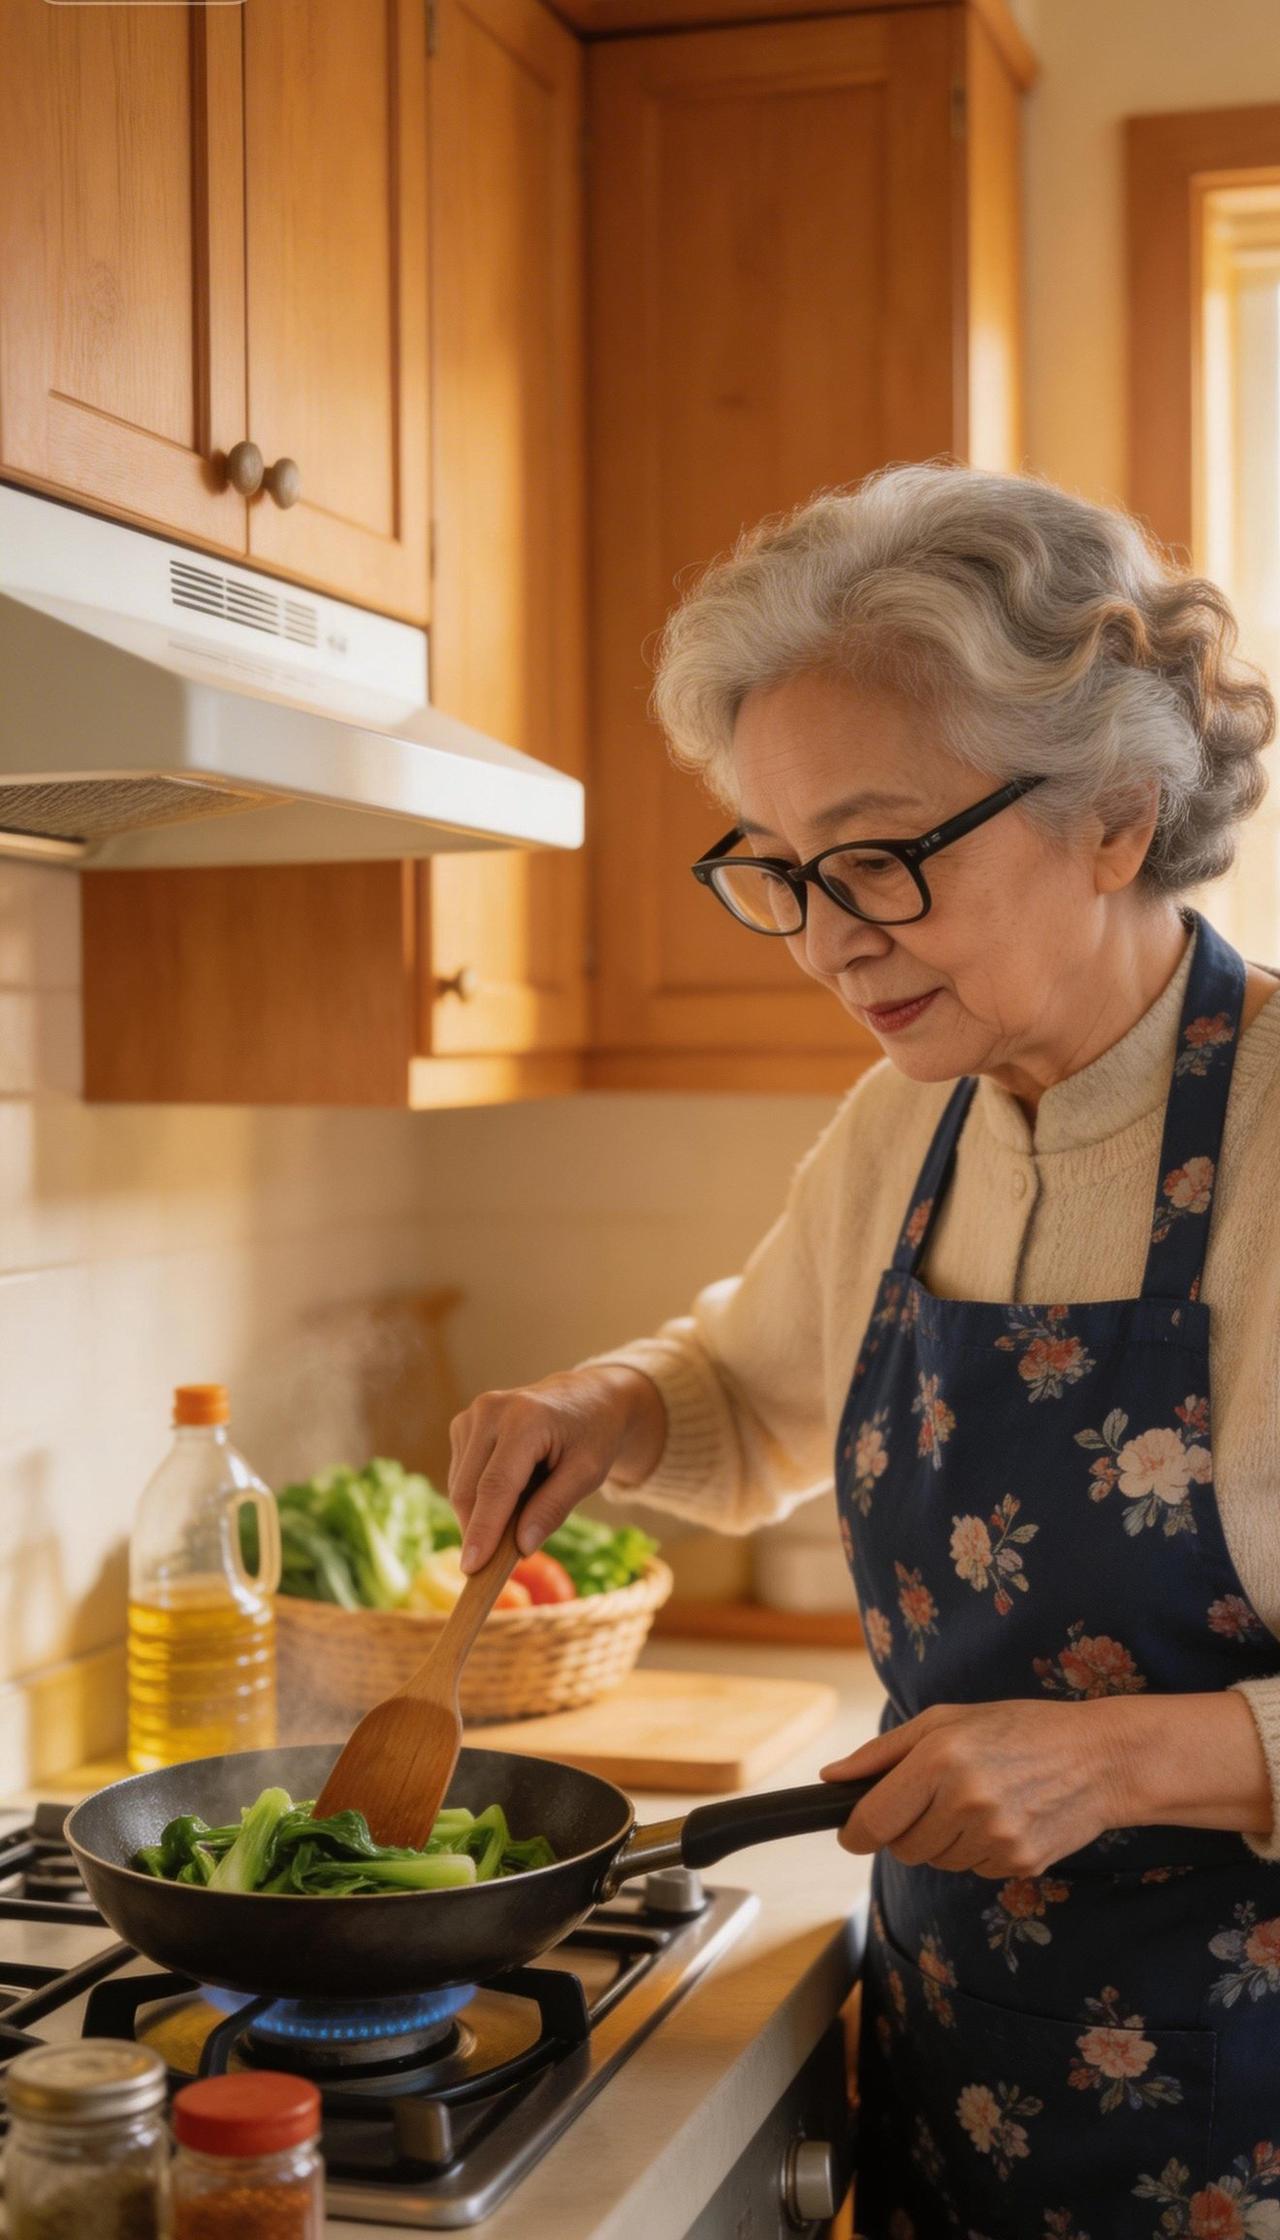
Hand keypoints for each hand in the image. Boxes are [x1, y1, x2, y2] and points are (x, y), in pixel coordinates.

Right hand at [448, 1364, 665, 1571]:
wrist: (586, 1397)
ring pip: (460, 1486)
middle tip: (498, 1564)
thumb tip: (522, 1547)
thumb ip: (554, 1508)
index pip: (496, 1486)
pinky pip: (461, 1476)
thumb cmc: (592, 1435)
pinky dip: (480, 1496)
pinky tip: (511, 1489)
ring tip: (523, 1506)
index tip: (472, 1569)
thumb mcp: (588, 1473)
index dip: (483, 1530)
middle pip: (469, 1490)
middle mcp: (490, 1411)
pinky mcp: (463, 1424)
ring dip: (481, 1513)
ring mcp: (472, 1415)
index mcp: (524, 1419)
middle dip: (479, 1531)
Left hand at [820, 1699, 1125, 1878]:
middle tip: (936, 1798)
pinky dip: (978, 1851)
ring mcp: (996, 1837)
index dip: (854, 1833)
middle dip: (906, 1830)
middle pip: (903, 1848)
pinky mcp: (1020, 1863)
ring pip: (937, 1861)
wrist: (1099, 1758)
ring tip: (978, 1802)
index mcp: (940, 1758)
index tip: (852, 1833)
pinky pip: (974, 1870)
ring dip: (944, 1840)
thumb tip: (831, 1778)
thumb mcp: (945, 1720)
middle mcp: (966, 1800)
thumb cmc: (1018, 1729)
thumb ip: (882, 1753)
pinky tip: (1004, 1818)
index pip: (874, 1821)